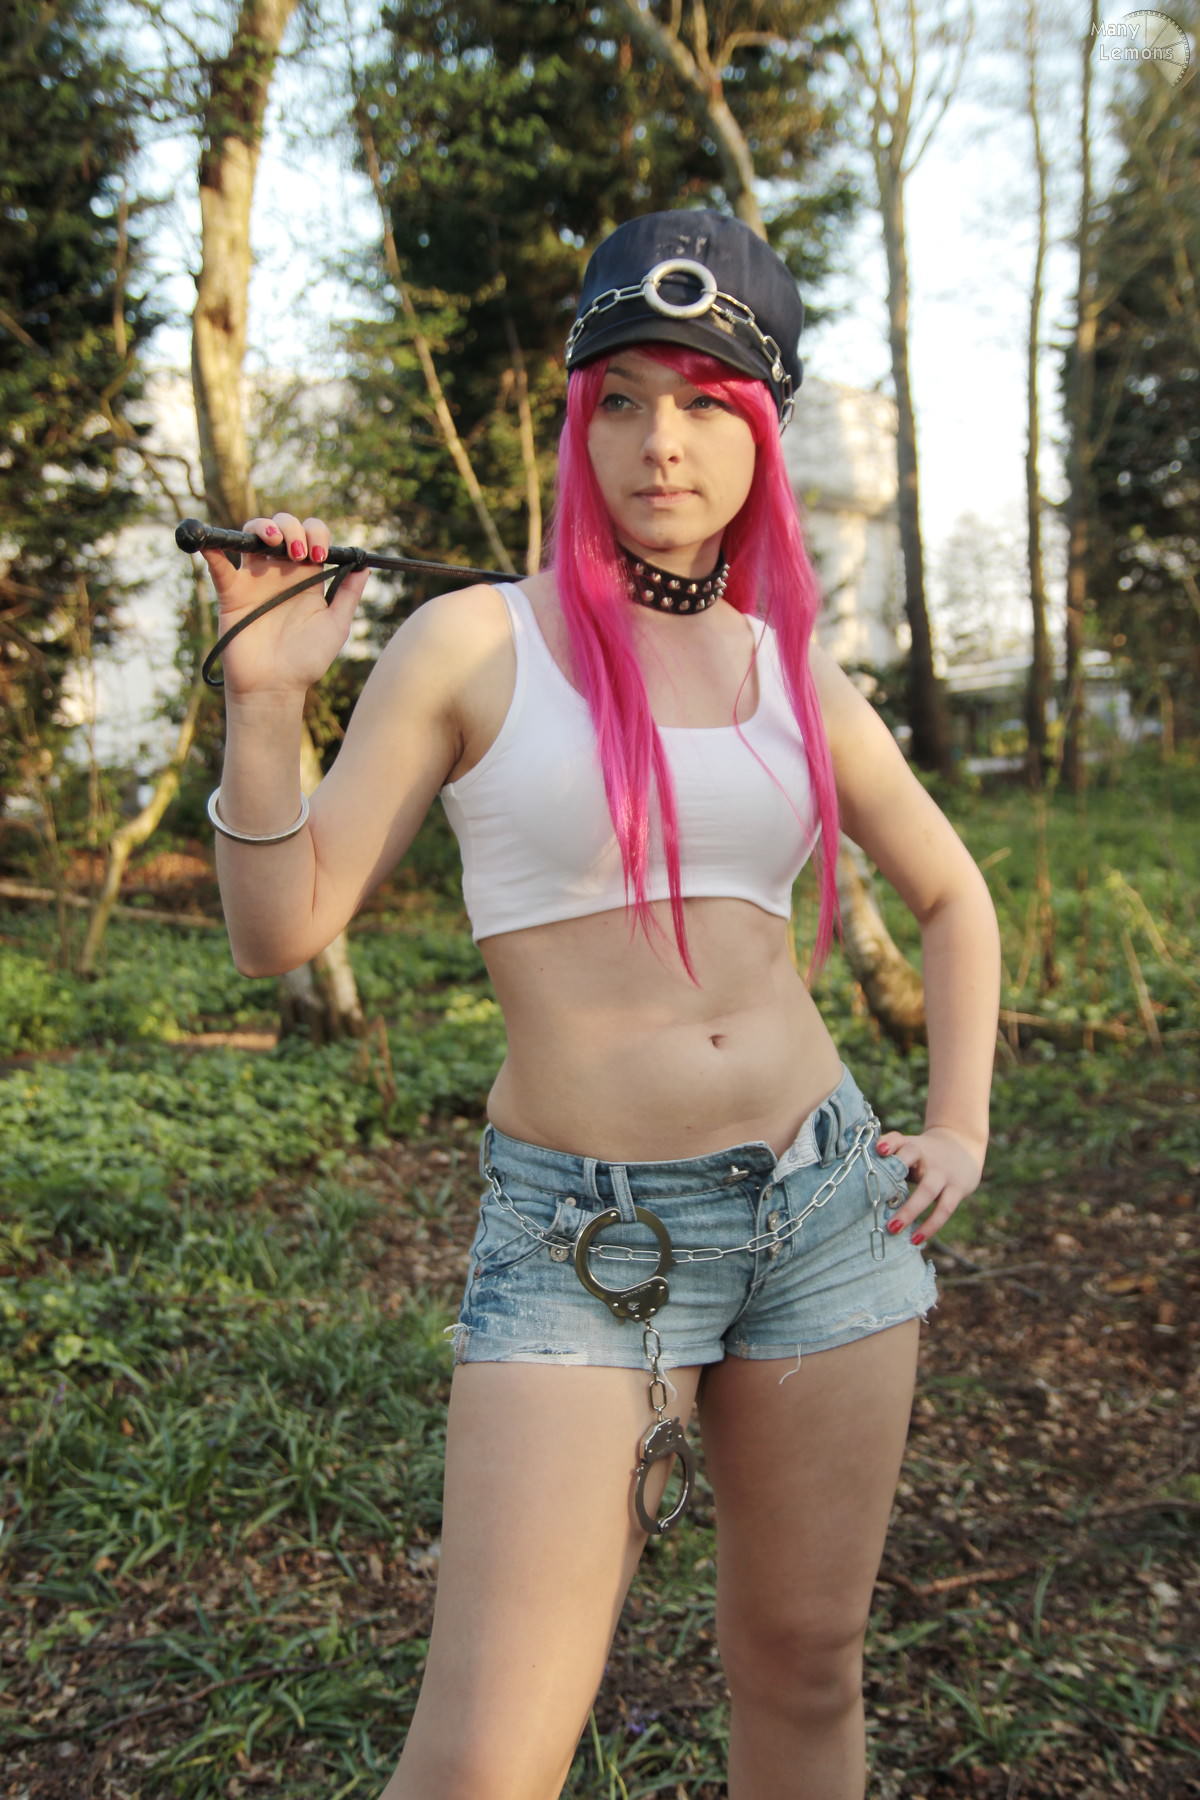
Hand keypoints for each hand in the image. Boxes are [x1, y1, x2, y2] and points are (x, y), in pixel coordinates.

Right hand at [201, 511, 368, 698]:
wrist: (276, 686)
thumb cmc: (307, 660)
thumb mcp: (336, 625)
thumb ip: (349, 594)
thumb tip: (366, 564)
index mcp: (307, 576)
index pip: (311, 536)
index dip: (316, 534)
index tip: (320, 555)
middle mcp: (280, 571)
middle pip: (281, 527)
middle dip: (291, 528)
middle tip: (300, 554)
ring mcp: (254, 579)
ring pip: (252, 535)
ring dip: (262, 527)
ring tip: (274, 542)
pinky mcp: (231, 592)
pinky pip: (218, 565)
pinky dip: (212, 549)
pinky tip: (212, 542)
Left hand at [875, 1125, 984, 1245]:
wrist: (963, 1144)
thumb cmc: (924, 1153)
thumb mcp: (909, 1148)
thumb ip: (889, 1161)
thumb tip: (858, 1182)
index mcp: (911, 1145)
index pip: (899, 1139)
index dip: (889, 1143)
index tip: (879, 1150)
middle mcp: (927, 1156)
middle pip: (913, 1163)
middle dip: (889, 1170)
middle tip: (875, 1193)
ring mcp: (943, 1172)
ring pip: (928, 1190)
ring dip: (910, 1210)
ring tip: (893, 1229)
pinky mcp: (958, 1188)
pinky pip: (944, 1208)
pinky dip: (931, 1225)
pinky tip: (917, 1239)